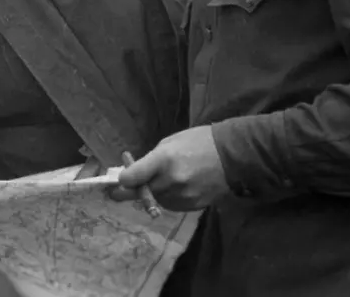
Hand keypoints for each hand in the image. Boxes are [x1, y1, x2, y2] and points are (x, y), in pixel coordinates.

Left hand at [109, 126, 229, 211]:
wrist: (232, 156)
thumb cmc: (197, 142)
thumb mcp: (168, 143)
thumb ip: (149, 161)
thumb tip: (132, 174)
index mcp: (163, 160)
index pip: (131, 178)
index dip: (121, 180)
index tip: (117, 181)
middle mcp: (171, 181)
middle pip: (140, 193)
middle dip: (130, 191)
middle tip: (118, 192)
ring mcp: (182, 196)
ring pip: (154, 201)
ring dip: (150, 195)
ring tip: (158, 182)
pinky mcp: (192, 206)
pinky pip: (170, 205)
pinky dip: (166, 199)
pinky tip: (174, 188)